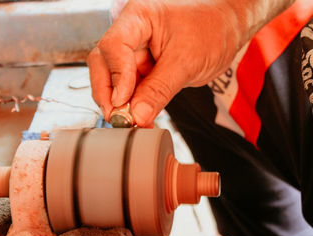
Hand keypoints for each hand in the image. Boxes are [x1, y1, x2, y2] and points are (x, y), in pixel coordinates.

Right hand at [88, 0, 293, 126]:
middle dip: (108, 93)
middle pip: (103, 63)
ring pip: (112, 79)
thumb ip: (159, 89)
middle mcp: (130, 33)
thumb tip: (137, 116)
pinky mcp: (141, 68)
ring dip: (119, 103)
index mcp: (138, 18)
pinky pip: (129, 88)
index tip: (122, 102)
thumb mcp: (187, 61)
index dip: (115, 76)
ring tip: (132, 122)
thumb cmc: (212, 29)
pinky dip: (132, 105)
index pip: (113, 46)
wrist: (227, 30)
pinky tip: (138, 117)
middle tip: (119, 118)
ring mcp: (134, 52)